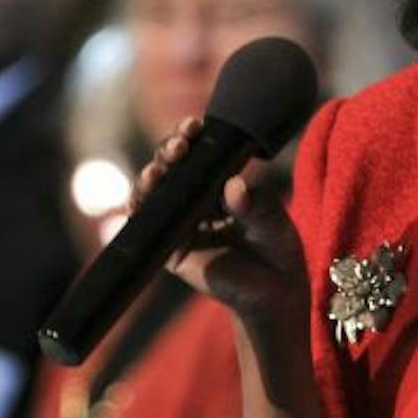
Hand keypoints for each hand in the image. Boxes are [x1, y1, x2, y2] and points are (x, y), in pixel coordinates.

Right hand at [138, 117, 307, 327]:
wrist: (274, 292)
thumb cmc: (276, 247)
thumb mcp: (274, 221)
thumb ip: (256, 205)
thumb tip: (235, 186)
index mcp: (219, 181)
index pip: (198, 151)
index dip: (190, 136)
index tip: (194, 125)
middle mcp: (195, 198)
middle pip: (171, 166)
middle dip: (169, 150)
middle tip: (179, 145)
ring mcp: (180, 222)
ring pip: (154, 192)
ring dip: (150, 176)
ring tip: (158, 171)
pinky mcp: (170, 250)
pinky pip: (147, 226)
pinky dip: (140, 209)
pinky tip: (143, 195)